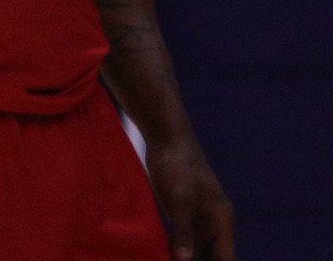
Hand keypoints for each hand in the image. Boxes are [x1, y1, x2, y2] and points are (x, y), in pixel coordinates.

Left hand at [147, 133, 234, 260]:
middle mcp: (213, 223)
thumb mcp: (179, 197)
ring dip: (185, 258)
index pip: (226, 258)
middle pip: (211, 256)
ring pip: (195, 250)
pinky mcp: (180, 213)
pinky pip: (182, 239)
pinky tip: (160, 255)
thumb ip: (183, 229)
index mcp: (221, 220)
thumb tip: (185, 259)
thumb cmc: (176, 163)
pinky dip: (174, 249)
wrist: (165, 138)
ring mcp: (196, 218)